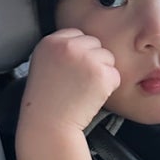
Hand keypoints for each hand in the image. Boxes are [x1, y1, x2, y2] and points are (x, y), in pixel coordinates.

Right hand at [15, 28, 120, 159]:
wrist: (48, 124)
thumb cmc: (46, 100)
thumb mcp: (43, 64)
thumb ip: (61, 49)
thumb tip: (85, 42)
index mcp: (51, 42)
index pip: (77, 34)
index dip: (78, 53)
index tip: (71, 70)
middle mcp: (68, 46)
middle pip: (95, 43)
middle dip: (92, 61)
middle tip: (78, 82)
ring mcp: (86, 58)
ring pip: (107, 58)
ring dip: (101, 73)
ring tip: (83, 90)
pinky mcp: (101, 73)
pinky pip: (115, 75)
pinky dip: (108, 87)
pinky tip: (91, 96)